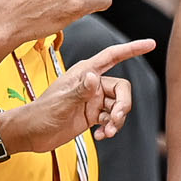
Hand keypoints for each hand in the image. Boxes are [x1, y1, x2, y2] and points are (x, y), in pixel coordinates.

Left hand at [5, 40, 153, 151]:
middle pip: (122, 89)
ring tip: (106, 132)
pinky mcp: (91, 115)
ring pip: (118, 106)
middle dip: (123, 105)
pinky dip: (110, 128)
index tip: (150, 44)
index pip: (112, 56)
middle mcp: (91, 83)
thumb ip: (79, 90)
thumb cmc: (40, 115)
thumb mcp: (60, 103)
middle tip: (115, 121)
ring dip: (117, 121)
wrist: (30, 134)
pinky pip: (111, 119)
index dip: (132, 49)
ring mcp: (92, 99)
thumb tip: (95, 77)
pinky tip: (100, 135)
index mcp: (84, 73)